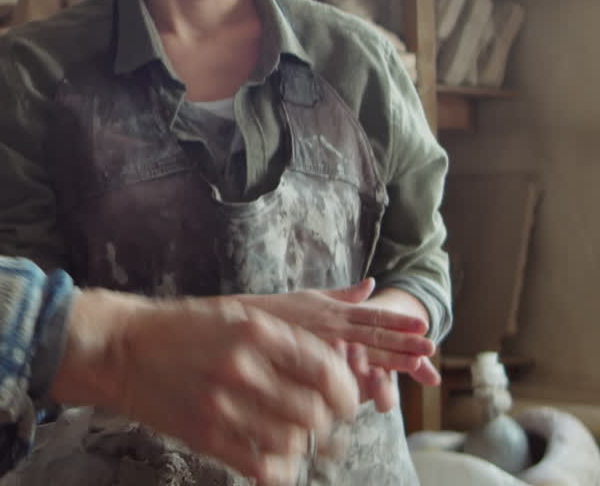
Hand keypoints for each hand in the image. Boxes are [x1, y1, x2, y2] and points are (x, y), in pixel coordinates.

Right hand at [51, 290, 359, 485]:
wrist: (119, 349)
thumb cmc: (179, 330)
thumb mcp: (233, 316)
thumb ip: (282, 339)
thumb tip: (333, 371)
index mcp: (254, 332)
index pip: (326, 370)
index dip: (347, 391)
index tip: (345, 400)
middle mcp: (241, 368)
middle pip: (315, 412)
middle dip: (328, 421)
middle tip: (322, 421)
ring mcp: (221, 405)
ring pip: (293, 443)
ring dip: (302, 445)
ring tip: (294, 436)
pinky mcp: (204, 436)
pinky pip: (262, 467)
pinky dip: (279, 469)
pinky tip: (276, 459)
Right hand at [239, 278, 433, 373]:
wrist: (240, 320)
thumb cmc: (278, 311)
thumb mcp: (312, 297)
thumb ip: (344, 295)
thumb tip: (372, 283)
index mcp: (335, 311)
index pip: (373, 316)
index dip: (399, 322)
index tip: (424, 326)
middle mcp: (330, 326)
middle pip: (373, 335)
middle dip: (404, 342)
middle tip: (431, 348)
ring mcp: (318, 344)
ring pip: (360, 354)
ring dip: (390, 360)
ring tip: (418, 364)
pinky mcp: (304, 359)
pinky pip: (333, 371)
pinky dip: (355, 379)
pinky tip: (375, 389)